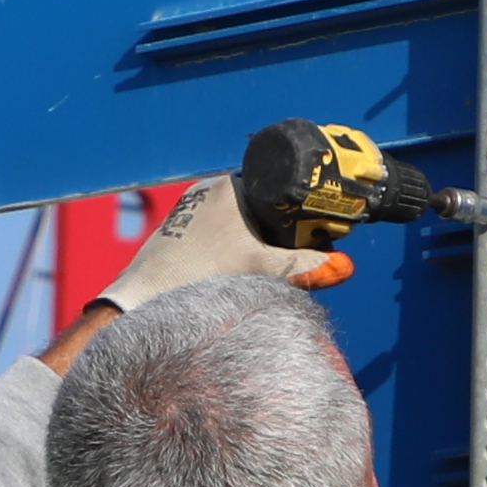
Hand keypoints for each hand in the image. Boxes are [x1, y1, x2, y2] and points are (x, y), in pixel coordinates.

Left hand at [97, 179, 351, 319]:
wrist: (142, 300)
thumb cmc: (198, 276)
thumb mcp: (260, 270)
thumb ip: (304, 267)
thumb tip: (345, 267)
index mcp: (228, 186)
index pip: (277, 193)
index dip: (297, 216)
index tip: (309, 238)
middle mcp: (206, 192)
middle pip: (259, 211)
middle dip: (276, 236)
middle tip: (285, 262)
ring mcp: (189, 213)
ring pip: (237, 227)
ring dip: (252, 247)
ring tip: (255, 271)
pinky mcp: (179, 235)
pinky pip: (217, 238)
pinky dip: (230, 254)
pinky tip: (231, 276)